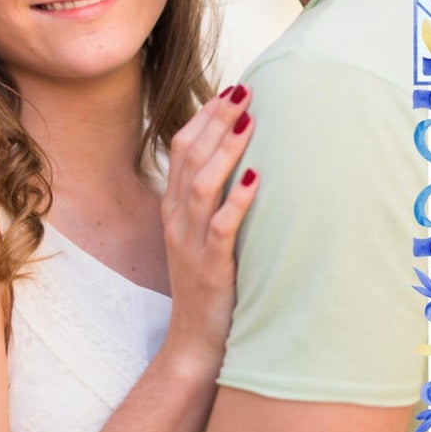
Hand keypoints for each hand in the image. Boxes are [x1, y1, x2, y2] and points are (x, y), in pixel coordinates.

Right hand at [159, 85, 258, 374]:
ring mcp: (190, 244)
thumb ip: (214, 200)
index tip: (230, 89)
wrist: (196, 342)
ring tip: (249, 122)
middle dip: (216, 120)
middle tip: (244, 91)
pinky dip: (238, 199)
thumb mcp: (204, 235)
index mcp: (174, 208)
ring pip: (202, 185)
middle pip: (189, 157)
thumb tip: (244, 160)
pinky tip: (256, 177)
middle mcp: (177, 220)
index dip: (204, 116)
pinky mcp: (210, 268)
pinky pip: (221, 228)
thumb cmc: (210, 284)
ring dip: (226, 150)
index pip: (182, 149)